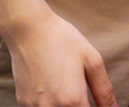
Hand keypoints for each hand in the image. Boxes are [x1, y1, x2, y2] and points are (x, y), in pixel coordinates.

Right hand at [0, 0, 116, 106]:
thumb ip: (104, 90)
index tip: (91, 100)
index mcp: (73, 100)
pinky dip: (48, 103)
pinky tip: (50, 86)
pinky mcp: (23, 102)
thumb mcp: (92, 60)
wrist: (29, 29)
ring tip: (63, 85)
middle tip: (78, 89)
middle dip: (78, 105)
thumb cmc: (62, 40)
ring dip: (62, 105)